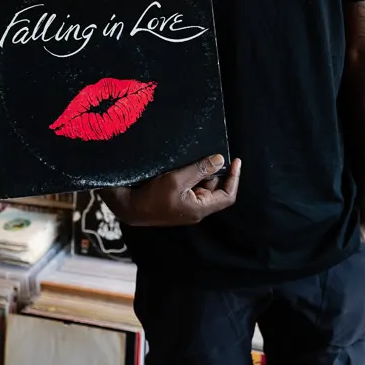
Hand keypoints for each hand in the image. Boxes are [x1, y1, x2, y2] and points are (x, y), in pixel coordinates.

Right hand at [102, 155, 241, 226]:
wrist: (129, 206)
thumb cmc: (152, 196)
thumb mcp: (177, 179)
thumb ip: (200, 169)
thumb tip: (220, 160)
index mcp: (200, 208)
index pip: (228, 195)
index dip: (234, 178)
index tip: (235, 160)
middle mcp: (197, 210)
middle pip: (215, 189)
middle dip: (214, 171)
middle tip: (207, 154)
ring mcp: (187, 206)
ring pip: (203, 186)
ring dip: (201, 172)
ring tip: (191, 159)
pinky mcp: (178, 202)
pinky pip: (191, 187)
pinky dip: (192, 176)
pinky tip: (184, 166)